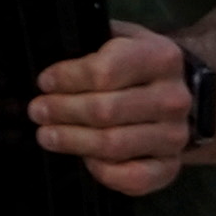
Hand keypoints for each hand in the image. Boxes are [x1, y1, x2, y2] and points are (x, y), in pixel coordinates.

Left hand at [32, 25, 195, 195]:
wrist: (177, 92)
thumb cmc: (135, 64)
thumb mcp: (120, 38)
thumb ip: (90, 42)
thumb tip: (47, 51)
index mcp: (162, 58)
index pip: (105, 71)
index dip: (67, 78)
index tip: (45, 82)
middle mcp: (175, 98)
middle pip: (105, 111)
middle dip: (62, 111)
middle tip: (37, 111)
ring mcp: (175, 135)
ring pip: (114, 145)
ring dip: (72, 141)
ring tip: (48, 135)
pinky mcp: (171, 165)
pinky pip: (133, 178)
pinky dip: (103, 172)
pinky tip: (87, 159)